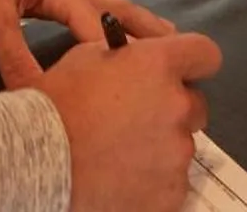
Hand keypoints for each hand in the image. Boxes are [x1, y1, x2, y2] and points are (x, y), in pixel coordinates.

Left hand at [0, 0, 174, 87]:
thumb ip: (15, 57)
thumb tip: (38, 96)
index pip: (94, 23)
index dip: (114, 51)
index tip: (135, 77)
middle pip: (108, 6)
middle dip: (140, 25)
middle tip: (174, 44)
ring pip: (92, 9)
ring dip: (119, 25)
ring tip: (146, 45)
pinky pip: (72, 13)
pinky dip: (91, 28)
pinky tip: (94, 42)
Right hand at [36, 32, 221, 211]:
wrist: (41, 160)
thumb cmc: (57, 105)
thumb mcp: (86, 57)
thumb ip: (124, 56)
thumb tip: (138, 61)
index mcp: (158, 66)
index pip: (205, 54)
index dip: (194, 62)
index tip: (181, 72)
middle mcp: (177, 106)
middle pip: (196, 105)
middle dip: (173, 109)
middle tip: (139, 118)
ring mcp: (177, 153)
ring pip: (181, 145)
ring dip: (160, 146)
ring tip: (121, 153)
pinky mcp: (172, 192)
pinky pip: (172, 181)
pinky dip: (154, 180)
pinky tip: (123, 176)